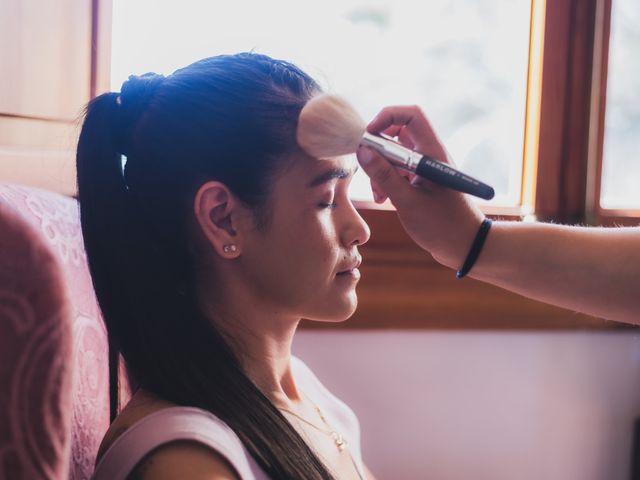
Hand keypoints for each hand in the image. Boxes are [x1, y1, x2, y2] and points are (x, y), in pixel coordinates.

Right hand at [357, 105, 484, 268]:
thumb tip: (363, 151)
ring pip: (396, 154)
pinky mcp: (422, 181)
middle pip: (399, 134)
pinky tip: (385, 200)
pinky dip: (388, 180)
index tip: (368, 136)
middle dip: (379, 150)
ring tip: (379, 195)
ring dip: (381, 169)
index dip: (387, 117)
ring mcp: (426, 168)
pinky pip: (399, 170)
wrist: (465, 247)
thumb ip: (384, 176)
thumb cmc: (442, 226)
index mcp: (432, 153)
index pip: (411, 115)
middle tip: (370, 170)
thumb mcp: (407, 202)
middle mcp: (430, 155)